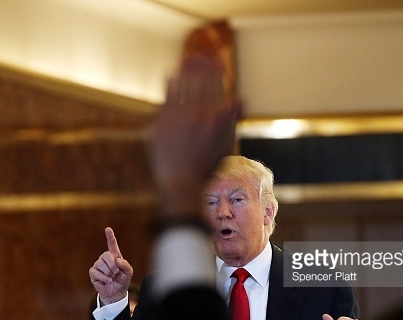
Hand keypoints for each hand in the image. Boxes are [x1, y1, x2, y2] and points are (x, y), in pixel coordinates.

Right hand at [89, 227, 133, 305]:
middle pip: (106, 255)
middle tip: (116, 272)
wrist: (116, 292)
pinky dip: (104, 278)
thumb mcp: (129, 272)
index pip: (112, 244)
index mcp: (115, 256)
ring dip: (109, 273)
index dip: (110, 236)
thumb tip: (117, 260)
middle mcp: (105, 259)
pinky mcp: (93, 273)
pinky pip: (96, 272)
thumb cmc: (123, 280)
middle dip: (113, 265)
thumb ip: (125, 265)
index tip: (108, 229)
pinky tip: (107, 280)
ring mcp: (98, 265)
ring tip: (112, 277)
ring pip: (101, 264)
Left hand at [149, 55, 239, 217]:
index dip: (217, 70)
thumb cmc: (205, 168)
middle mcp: (197, 114)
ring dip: (186, 70)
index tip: (217, 59)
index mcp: (215, 118)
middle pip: (200, 82)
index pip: (217, 87)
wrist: (180, 183)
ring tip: (188, 59)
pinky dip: (170, 84)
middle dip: (202, 64)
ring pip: (182, 86)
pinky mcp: (161, 122)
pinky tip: (171, 75)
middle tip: (202, 53)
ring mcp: (177, 117)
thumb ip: (231, 120)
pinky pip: (166, 97)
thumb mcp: (225, 145)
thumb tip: (240, 99)